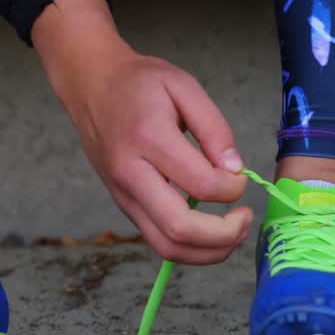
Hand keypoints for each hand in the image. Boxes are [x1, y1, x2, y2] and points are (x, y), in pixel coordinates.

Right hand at [33, 0, 251, 264]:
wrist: (90, 86)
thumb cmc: (138, 83)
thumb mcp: (183, 86)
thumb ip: (214, 127)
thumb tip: (234, 170)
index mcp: (149, 139)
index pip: (200, 185)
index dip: (233, 188)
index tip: (241, 176)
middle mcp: (130, 174)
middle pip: (179, 229)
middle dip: (224, 236)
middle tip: (245, 219)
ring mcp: (123, 194)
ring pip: (166, 246)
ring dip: (208, 251)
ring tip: (233, 233)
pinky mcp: (123, 204)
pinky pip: (158, 239)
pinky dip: (190, 246)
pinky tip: (209, 229)